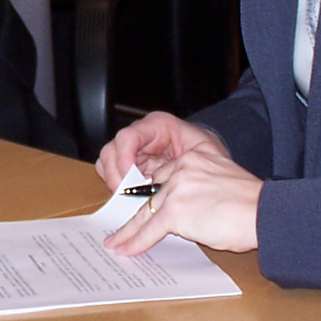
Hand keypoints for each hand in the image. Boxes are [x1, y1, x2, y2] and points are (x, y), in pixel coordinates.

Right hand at [95, 111, 229, 188]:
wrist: (213, 163)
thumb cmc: (210, 154)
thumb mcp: (204, 151)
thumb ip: (184, 160)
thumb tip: (160, 178)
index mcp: (157, 125)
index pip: (128, 136)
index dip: (124, 157)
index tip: (130, 177)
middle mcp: (141, 135)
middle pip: (111, 150)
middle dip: (116, 174)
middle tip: (126, 193)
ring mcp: (133, 150)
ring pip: (106, 161)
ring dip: (114, 181)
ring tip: (129, 196)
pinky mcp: (131, 165)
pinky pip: (111, 173)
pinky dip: (116, 185)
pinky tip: (131, 195)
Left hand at [105, 147, 262, 257]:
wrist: (264, 212)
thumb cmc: (253, 204)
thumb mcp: (225, 181)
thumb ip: (204, 188)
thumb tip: (194, 209)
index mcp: (193, 158)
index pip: (165, 178)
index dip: (153, 196)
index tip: (144, 206)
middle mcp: (181, 170)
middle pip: (151, 195)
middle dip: (135, 214)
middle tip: (120, 227)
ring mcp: (176, 190)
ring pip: (145, 213)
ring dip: (128, 231)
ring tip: (115, 243)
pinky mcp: (176, 212)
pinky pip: (150, 229)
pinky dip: (135, 242)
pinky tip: (125, 249)